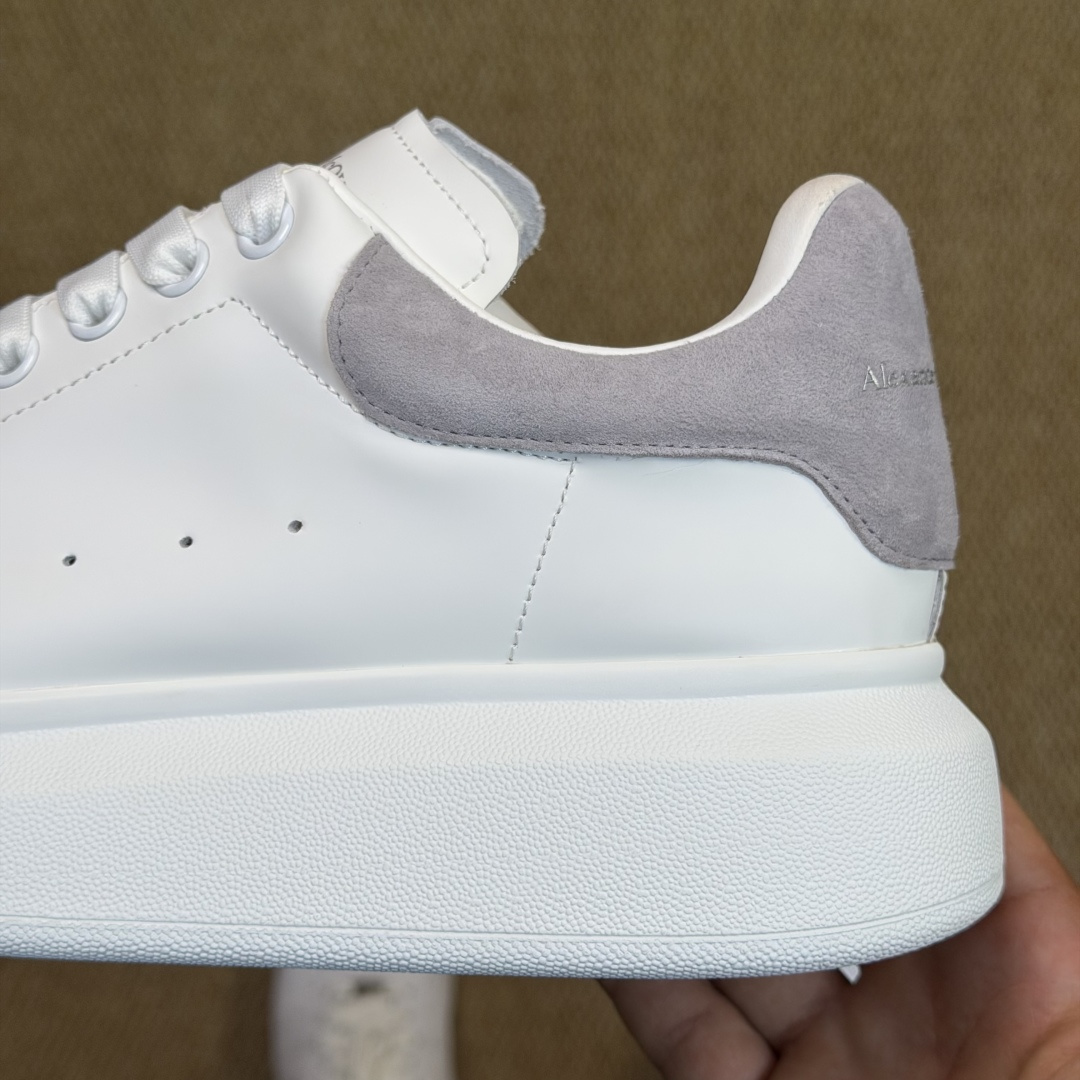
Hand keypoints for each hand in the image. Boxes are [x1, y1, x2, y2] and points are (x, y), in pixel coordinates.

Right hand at [602, 789, 1079, 1079]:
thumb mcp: (1059, 1033)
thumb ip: (1022, 918)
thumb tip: (974, 791)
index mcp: (1022, 992)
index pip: (947, 846)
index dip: (891, 775)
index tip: (838, 713)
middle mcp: (921, 1026)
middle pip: (829, 886)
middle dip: (770, 824)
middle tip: (719, 759)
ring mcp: (838, 1073)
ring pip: (747, 955)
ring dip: (693, 895)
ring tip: (647, 825)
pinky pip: (694, 1038)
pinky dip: (650, 982)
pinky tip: (620, 927)